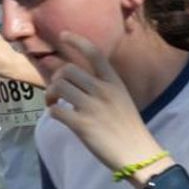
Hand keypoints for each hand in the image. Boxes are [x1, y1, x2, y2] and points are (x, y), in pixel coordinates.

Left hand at [42, 33, 164, 175]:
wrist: (138, 154)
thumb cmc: (128, 127)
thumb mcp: (121, 99)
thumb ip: (102, 86)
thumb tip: (73, 76)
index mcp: (115, 82)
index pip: (94, 53)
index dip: (76, 40)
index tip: (63, 35)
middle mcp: (103, 91)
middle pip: (68, 70)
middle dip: (56, 77)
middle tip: (57, 90)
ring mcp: (93, 108)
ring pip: (59, 87)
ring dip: (51, 94)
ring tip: (54, 103)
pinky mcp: (83, 125)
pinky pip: (56, 110)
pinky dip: (53, 111)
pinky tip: (58, 115)